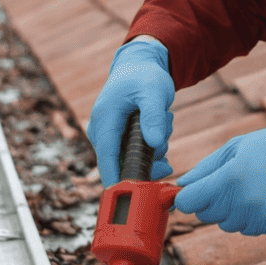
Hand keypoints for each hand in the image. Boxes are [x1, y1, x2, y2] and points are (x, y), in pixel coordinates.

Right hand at [87, 39, 174, 185]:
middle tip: (165, 143)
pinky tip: (159, 127)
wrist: (139, 66)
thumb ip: (153, 116)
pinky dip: (152, 146)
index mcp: (104, 120)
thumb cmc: (144, 76)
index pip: (107, 158)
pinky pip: (135, 154)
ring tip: (162, 120)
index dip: (117, 181)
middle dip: (148, 159)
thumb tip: (155, 143)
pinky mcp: (118, 139)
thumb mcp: (154, 91)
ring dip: (153, 149)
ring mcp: (108, 136)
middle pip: (122, 164)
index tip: (131, 199)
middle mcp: (101, 131)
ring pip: (132, 160)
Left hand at [174, 113, 265, 235]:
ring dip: (235, 211)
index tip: (194, 191)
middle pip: (207, 216)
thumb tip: (182, 186)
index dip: (188, 197)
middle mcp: (244, 203)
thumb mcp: (237, 147)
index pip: (189, 203)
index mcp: (230, 179)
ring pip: (230, 225)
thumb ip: (205, 169)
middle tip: (234, 181)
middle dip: (213, 201)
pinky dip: (257, 217)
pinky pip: (253, 229)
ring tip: (256, 187)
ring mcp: (263, 218)